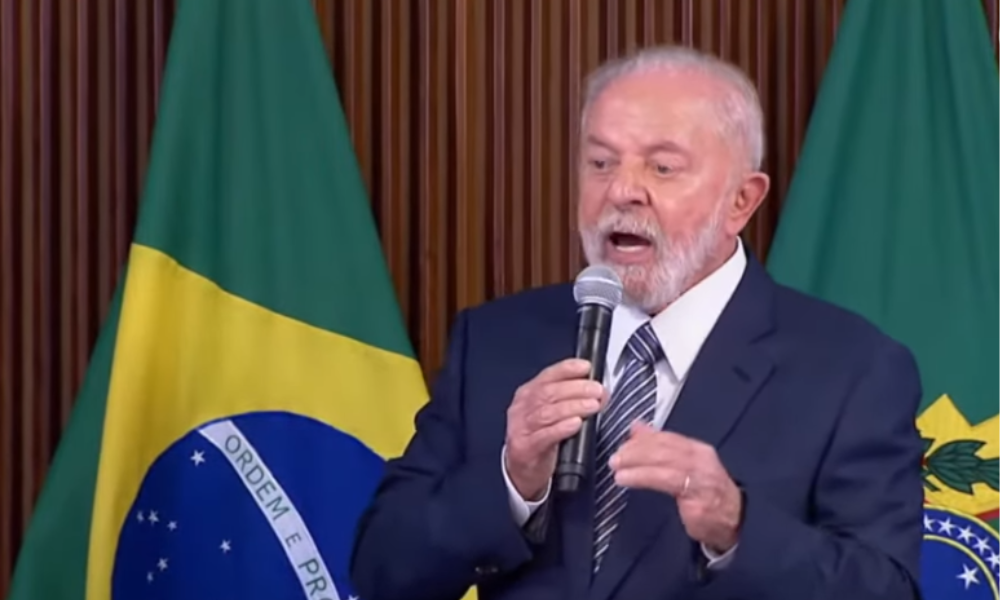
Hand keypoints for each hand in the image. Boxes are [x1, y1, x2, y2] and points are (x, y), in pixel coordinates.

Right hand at [505, 358, 607, 500]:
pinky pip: (544, 436)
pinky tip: (575, 424)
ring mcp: (521, 428)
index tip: (586, 367)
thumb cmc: (539, 438)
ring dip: (573, 407)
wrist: (521, 471)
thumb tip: (596, 388)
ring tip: (592, 405)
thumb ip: (567, 399)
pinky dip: (561, 428)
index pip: (548, 376)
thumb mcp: (549, 413)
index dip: (567, 369)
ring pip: (547, 412)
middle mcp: (521, 408)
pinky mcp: (525, 448)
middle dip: (576, 389)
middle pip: (549, 392)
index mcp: (527, 394)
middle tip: (597, 391)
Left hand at [609, 422, 741, 552]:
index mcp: (697, 449)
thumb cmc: (707, 494)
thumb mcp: (684, 467)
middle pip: (663, 447)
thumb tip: (636, 428)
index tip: (623, 443)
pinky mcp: (696, 496)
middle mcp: (700, 459)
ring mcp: (700, 477)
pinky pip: (665, 480)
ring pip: (663, 461)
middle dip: (635, 450)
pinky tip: (627, 478)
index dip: (642, 439)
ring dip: (635, 463)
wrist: (734, 521)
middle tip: (616, 457)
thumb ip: (659, 447)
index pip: (666, 437)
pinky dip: (642, 477)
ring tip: (617, 468)